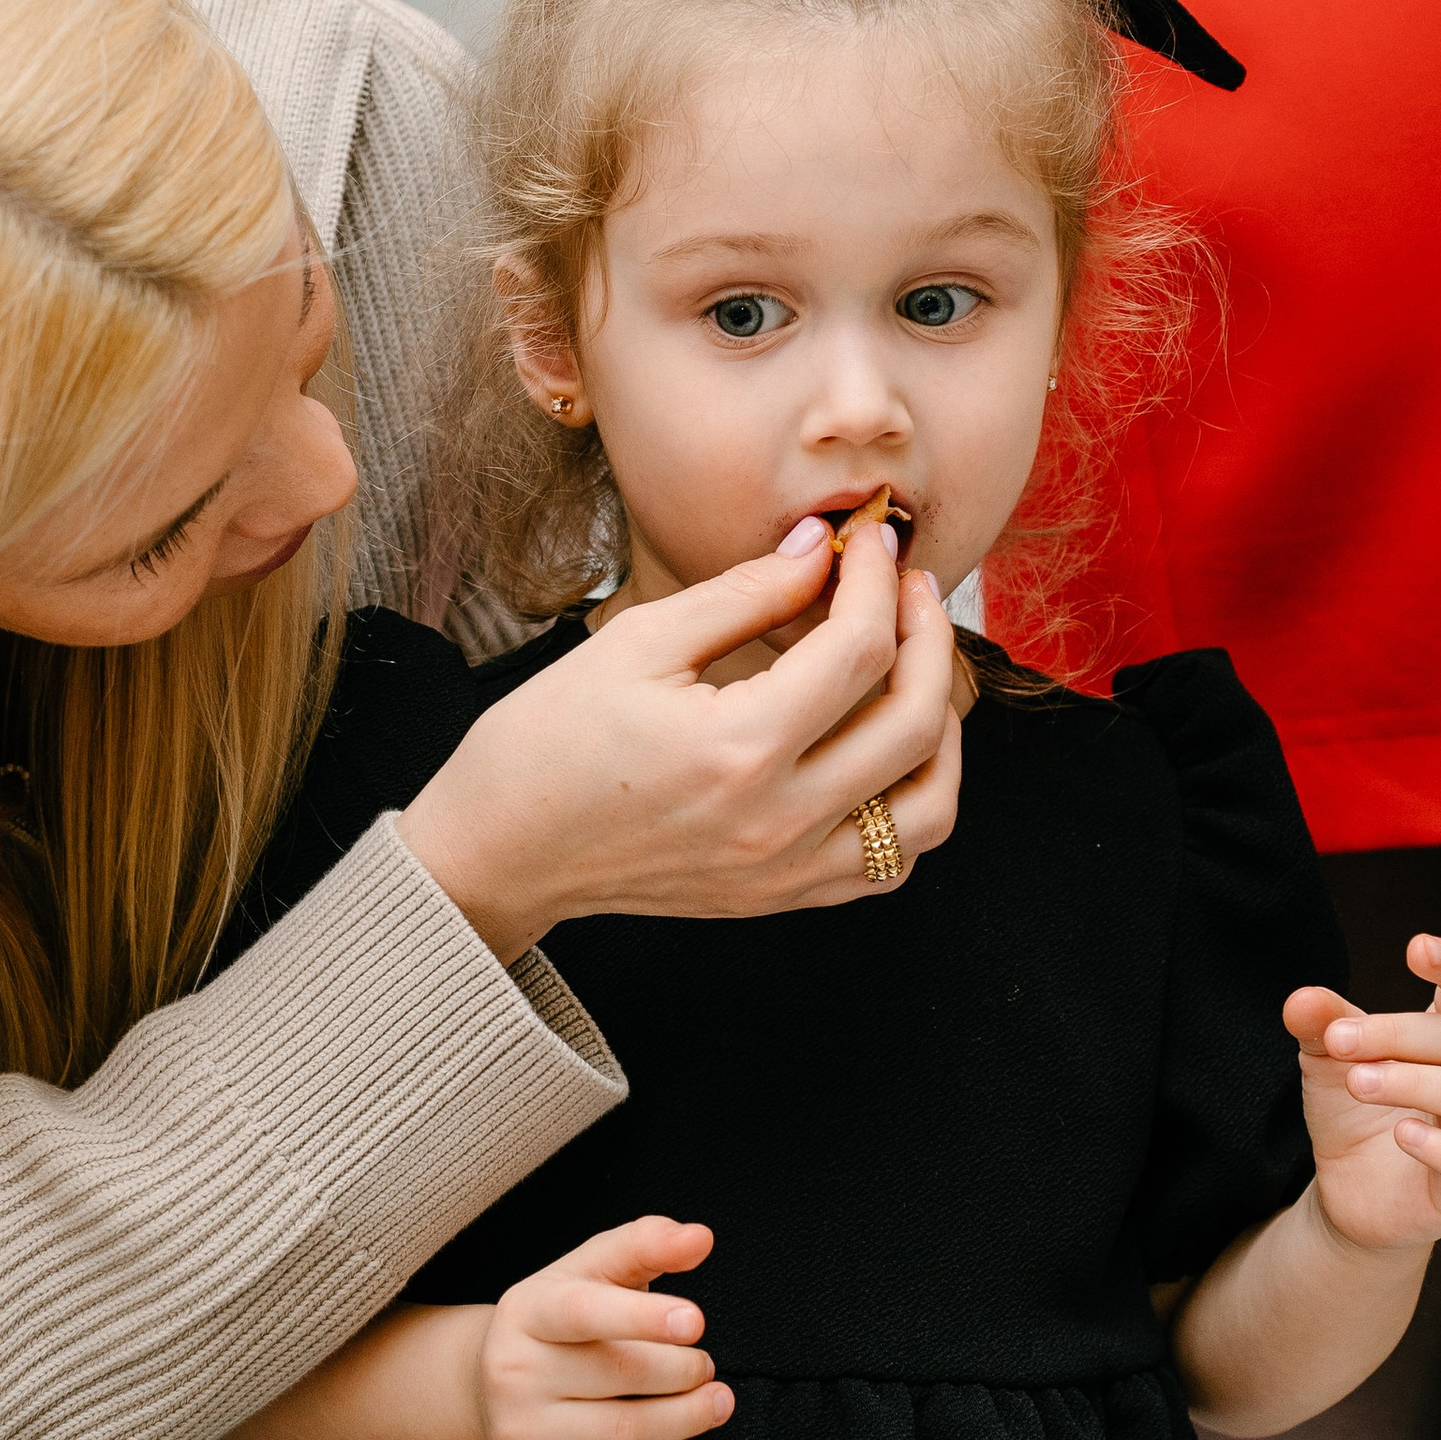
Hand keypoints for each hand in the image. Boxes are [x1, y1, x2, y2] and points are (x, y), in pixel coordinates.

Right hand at [401, 523, 960, 957]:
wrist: (499, 851)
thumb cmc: (548, 740)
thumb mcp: (637, 642)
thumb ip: (744, 593)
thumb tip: (821, 547)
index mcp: (738, 748)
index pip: (858, 649)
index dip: (876, 579)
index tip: (868, 542)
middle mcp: (777, 820)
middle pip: (914, 720)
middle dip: (927, 635)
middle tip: (906, 588)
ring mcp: (786, 870)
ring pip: (928, 807)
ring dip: (941, 729)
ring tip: (916, 671)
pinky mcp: (782, 897)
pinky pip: (890, 862)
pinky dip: (913, 803)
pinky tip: (888, 750)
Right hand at [472, 1215, 728, 1439]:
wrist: (491, 1386)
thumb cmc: (562, 1321)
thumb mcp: (592, 1272)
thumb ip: (646, 1244)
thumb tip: (700, 1238)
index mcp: (526, 1310)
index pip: (584, 1312)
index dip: (642, 1316)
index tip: (696, 1321)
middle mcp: (510, 1370)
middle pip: (621, 1374)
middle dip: (684, 1370)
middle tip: (705, 1365)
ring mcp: (516, 1431)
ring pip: (626, 1432)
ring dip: (687, 1418)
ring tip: (712, 1400)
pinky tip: (669, 1439)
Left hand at [1285, 935, 1440, 1255]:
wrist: (1353, 1195)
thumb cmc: (1356, 1116)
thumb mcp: (1331, 1063)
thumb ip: (1322, 1026)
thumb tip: (1302, 999)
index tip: (1417, 947)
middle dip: (1398, 1034)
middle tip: (1339, 1041)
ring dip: (1414, 1082)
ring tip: (1360, 1082)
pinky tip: (1403, 1133)